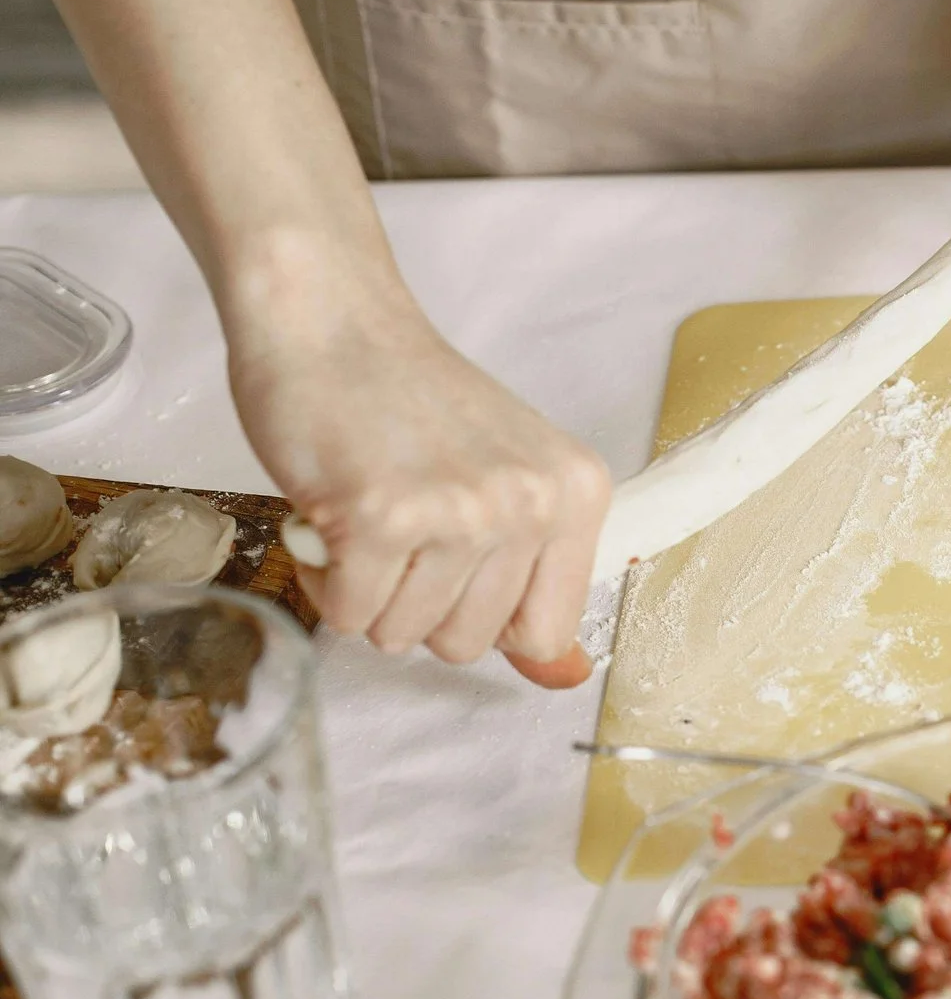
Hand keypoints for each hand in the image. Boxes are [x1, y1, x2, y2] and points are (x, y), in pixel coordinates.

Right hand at [231, 302, 609, 680]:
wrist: (333, 322)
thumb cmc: (409, 400)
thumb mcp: (503, 480)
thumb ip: (535, 581)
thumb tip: (566, 676)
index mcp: (576, 494)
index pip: (548, 632)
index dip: (488, 620)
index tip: (456, 569)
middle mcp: (530, 504)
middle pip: (470, 645)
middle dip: (418, 606)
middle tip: (400, 532)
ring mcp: (458, 511)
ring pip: (404, 636)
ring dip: (367, 593)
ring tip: (365, 517)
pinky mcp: (379, 516)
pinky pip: (348, 616)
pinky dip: (326, 583)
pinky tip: (331, 519)